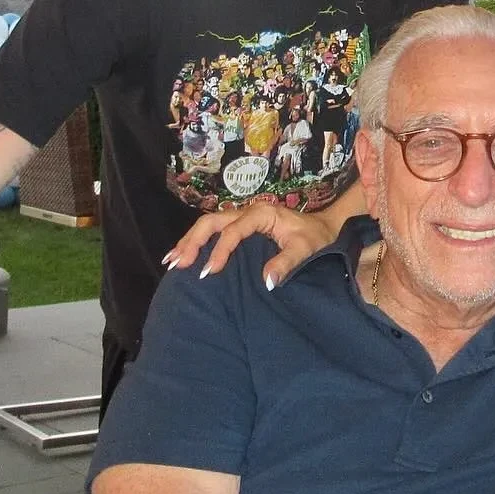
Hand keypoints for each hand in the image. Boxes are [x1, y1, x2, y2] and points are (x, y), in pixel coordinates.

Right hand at [163, 203, 339, 289]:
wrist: (323, 227)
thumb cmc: (315, 238)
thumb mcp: (305, 249)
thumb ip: (286, 263)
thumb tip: (266, 282)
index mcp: (262, 214)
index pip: (233, 231)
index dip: (220, 250)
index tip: (209, 272)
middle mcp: (247, 212)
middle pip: (212, 222)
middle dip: (193, 242)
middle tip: (178, 264)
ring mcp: (242, 217)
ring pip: (208, 224)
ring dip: (189, 241)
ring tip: (171, 261)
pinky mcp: (240, 226)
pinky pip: (213, 231)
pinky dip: (196, 242)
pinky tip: (182, 255)